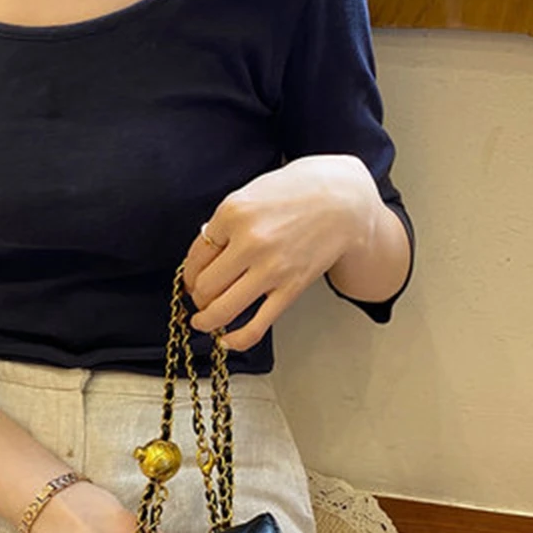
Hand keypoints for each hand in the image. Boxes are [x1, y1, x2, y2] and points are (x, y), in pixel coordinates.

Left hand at [183, 154, 381, 350]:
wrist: (343, 201)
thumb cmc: (297, 193)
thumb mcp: (252, 194)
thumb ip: (226, 223)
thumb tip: (204, 253)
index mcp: (233, 213)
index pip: (195, 256)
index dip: (189, 274)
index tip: (192, 281)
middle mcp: (249, 242)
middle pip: (204, 285)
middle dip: (198, 296)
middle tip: (200, 298)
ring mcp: (270, 269)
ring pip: (222, 310)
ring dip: (207, 321)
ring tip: (204, 322)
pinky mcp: (290, 288)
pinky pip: (256, 326)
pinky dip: (237, 339)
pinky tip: (227, 339)